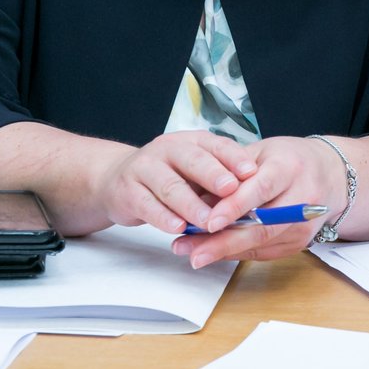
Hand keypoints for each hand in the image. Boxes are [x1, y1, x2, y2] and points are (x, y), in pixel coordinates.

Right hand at [94, 130, 256, 234]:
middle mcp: (168, 149)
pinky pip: (147, 205)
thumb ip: (218, 178)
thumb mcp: (194, 170)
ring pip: (171, 186)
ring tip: (208, 221)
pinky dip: (164, 218)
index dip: (234, 157)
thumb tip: (252, 194)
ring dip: (191, 205)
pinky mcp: (127, 191)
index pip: (216, 145)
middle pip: (193, 161)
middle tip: (231, 190)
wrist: (116, 179)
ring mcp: (144, 168)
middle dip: (214, 175)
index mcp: (191, 141)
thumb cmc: (168, 175)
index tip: (252, 171)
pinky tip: (178, 228)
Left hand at [170, 136, 345, 267]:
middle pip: (262, 226)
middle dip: (223, 242)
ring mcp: (304, 225)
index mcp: (290, 167)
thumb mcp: (261, 152)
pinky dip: (236, 252)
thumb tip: (193, 198)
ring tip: (191, 252)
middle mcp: (303, 199)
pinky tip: (213, 251)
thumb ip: (231, 172)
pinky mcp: (300, 243)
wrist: (332, 175)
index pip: (261, 189)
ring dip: (223, 251)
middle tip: (191, 251)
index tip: (208, 222)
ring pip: (260, 244)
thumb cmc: (289, 159)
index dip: (235, 207)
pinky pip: (263, 252)